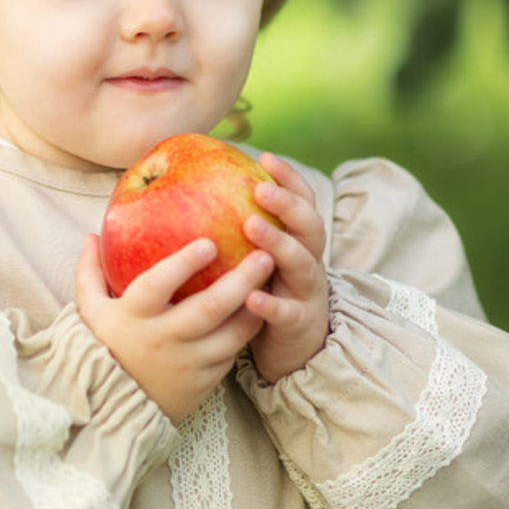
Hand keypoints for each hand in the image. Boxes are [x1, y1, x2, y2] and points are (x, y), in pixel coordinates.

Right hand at [75, 233, 272, 421]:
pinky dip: (248, 330)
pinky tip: (262, 306)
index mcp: (133, 317)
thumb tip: (90, 236)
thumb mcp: (90, 312)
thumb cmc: (104, 348)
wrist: (113, 409)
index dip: (183, 265)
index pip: (157, 286)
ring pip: (230, 334)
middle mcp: (162, 340)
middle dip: (240, 279)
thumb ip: (90, 274)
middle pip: (208, 308)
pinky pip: (232, 353)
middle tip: (264, 254)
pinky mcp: (203, 382)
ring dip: (255, 305)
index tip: (209, 243)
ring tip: (272, 277)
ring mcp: (186, 364)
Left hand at [241, 153, 329, 382]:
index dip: (289, 179)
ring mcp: (307, 292)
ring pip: (302, 263)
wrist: (297, 351)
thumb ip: (242, 231)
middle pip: (309, 226)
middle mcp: (309, 261)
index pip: (303, 202)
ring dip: (279, 243)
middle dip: (287, 204)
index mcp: (300, 242)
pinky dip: (270, 304)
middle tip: (258, 189)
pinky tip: (250, 296)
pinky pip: (287, 312)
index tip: (265, 157)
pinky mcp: (299, 324)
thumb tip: (199, 190)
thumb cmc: (269, 294)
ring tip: (251, 227)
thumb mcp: (259, 260)